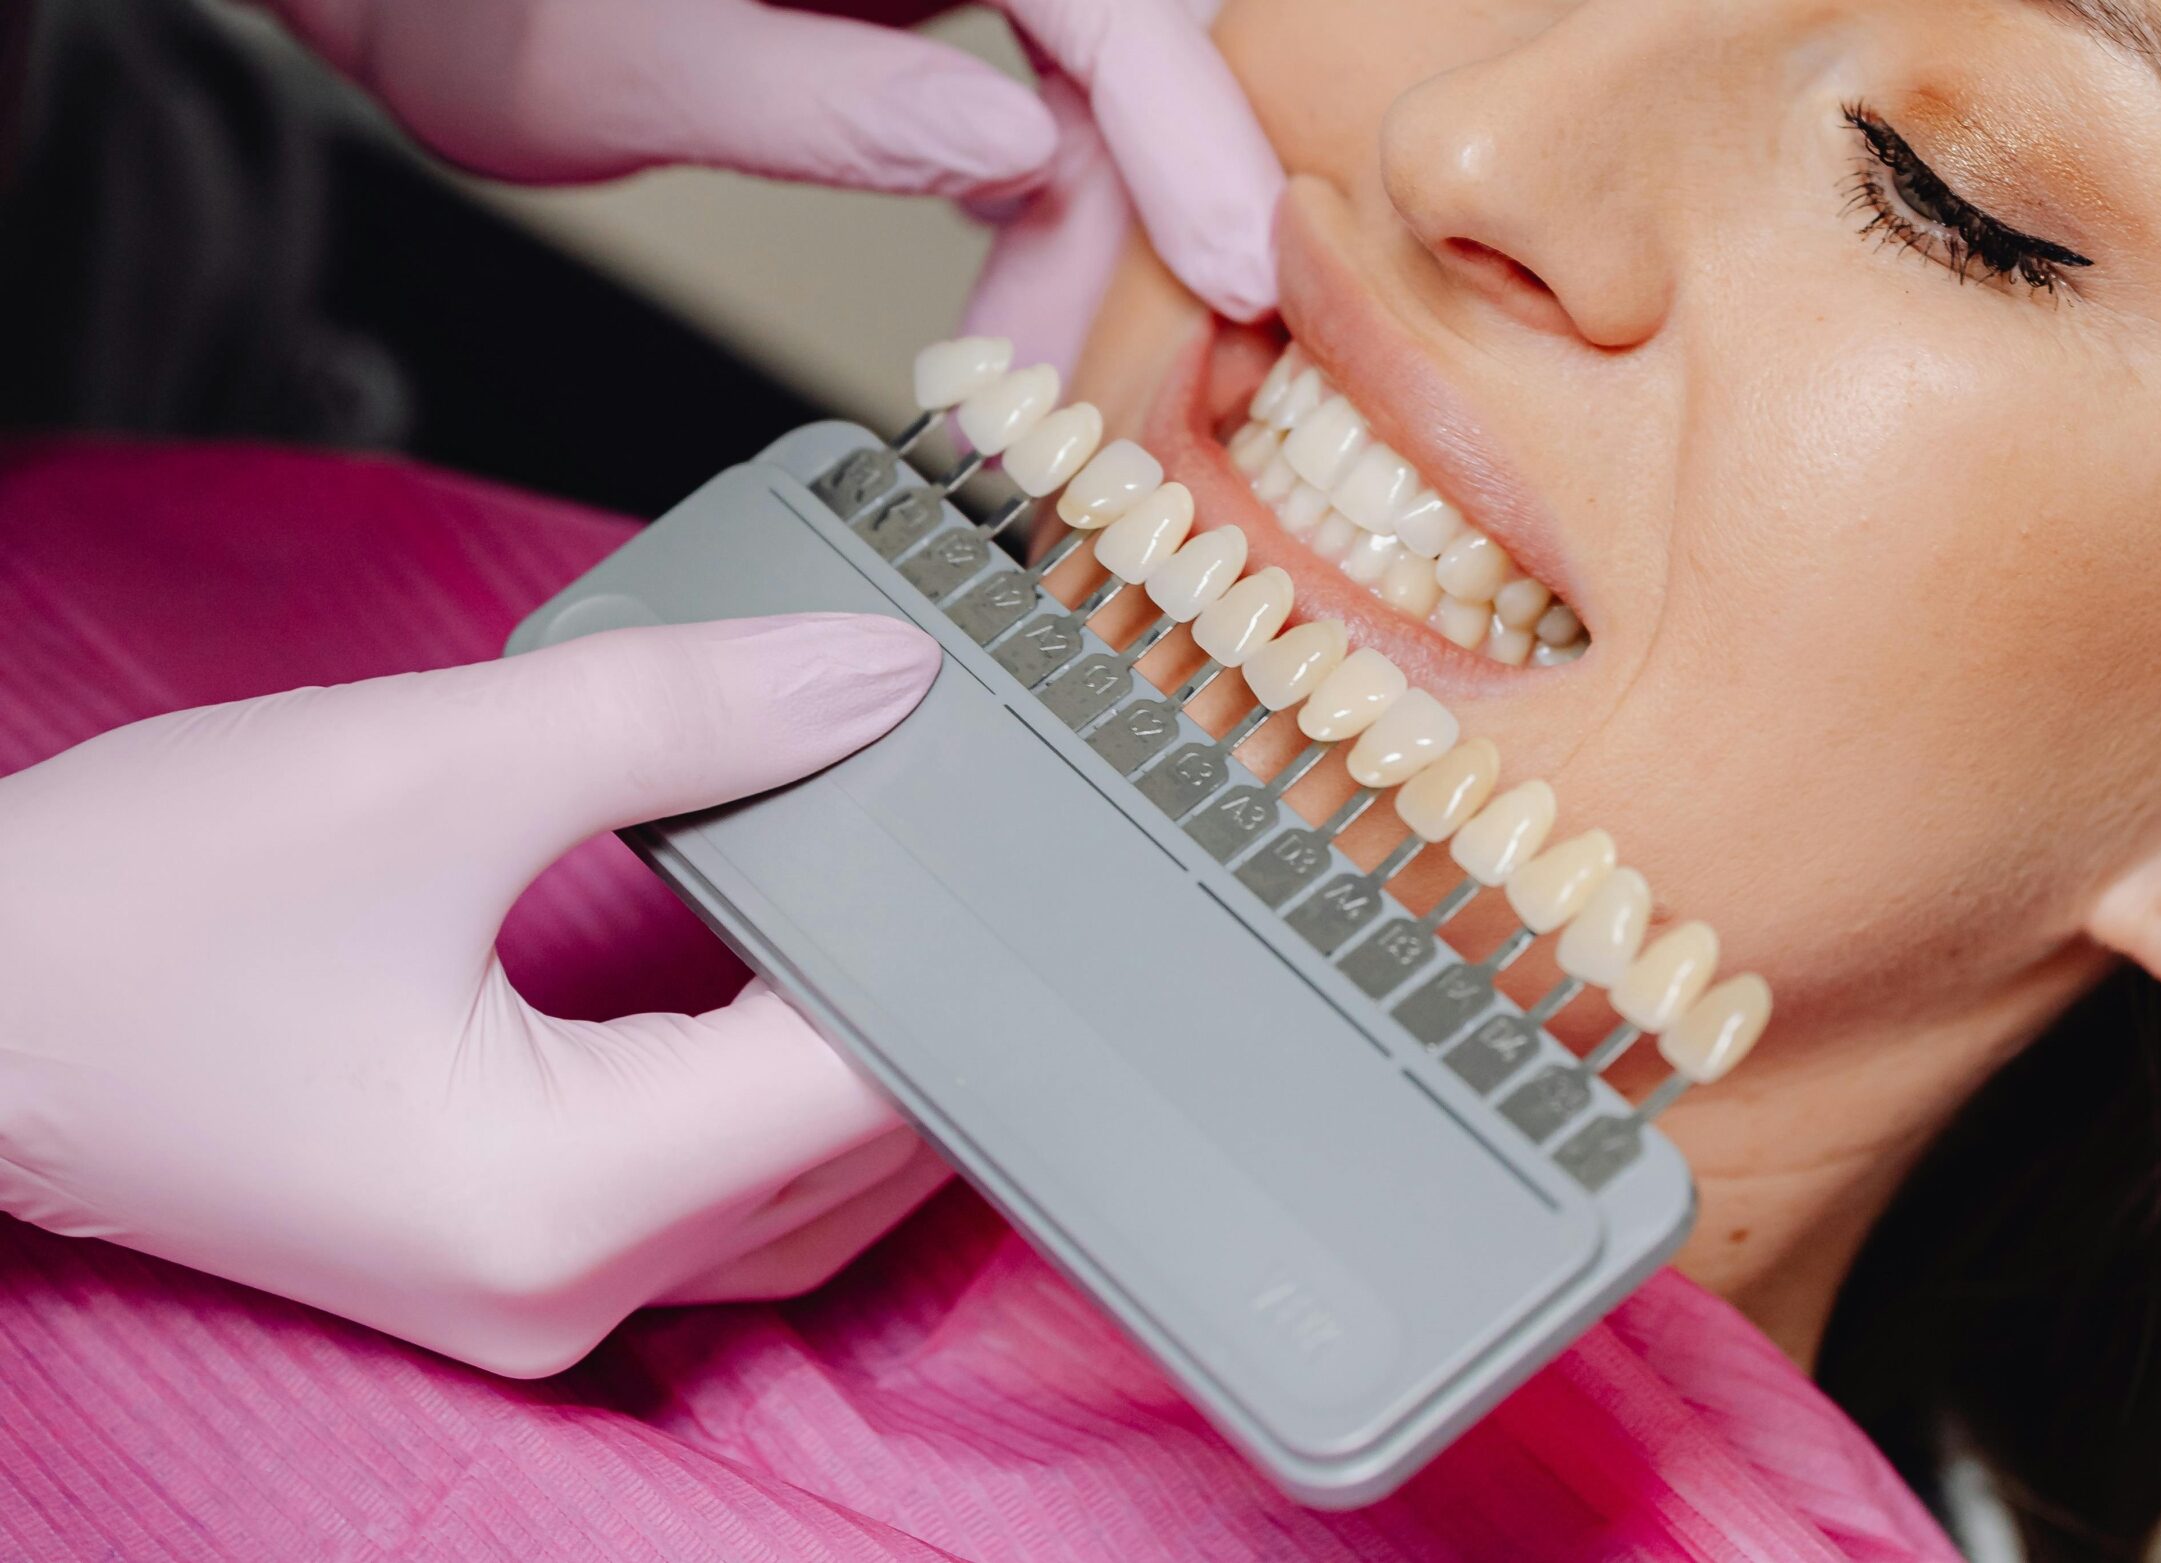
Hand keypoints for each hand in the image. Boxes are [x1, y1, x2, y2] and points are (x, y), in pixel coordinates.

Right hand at [0, 613, 944, 1374]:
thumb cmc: (133, 909)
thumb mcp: (426, 766)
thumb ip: (682, 715)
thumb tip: (876, 678)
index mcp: (563, 1198)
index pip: (865, 1087)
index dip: (964, 957)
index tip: (1025, 837)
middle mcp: (569, 1288)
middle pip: (858, 1160)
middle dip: (938, 1011)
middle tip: (1001, 857)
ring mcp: (537, 1295)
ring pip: (800, 1196)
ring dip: (871, 1063)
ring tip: (922, 907)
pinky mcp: (509, 1258)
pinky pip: (717, 1196)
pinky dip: (781, 1093)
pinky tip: (806, 978)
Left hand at [264, 0, 1281, 322]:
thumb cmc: (456, 1)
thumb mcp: (605, 65)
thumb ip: (814, 102)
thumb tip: (1011, 156)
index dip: (1190, 132)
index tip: (1234, 276)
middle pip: (1131, 48)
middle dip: (1144, 221)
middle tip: (1093, 390)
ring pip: (1100, 92)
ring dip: (1089, 248)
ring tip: (1016, 387)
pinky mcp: (931, 6)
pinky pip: (1045, 107)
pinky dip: (1045, 223)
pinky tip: (1011, 317)